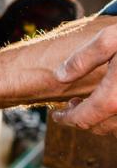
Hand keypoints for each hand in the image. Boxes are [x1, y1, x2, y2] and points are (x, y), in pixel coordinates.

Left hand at [53, 22, 116, 136]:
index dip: (66, 119)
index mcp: (116, 98)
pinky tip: (112, 102)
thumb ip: (82, 59)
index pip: (83, 120)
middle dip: (81, 119)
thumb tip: (60, 76)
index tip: (56, 115)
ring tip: (89, 102)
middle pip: (100, 128)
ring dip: (101, 120)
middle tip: (71, 105)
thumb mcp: (110, 39)